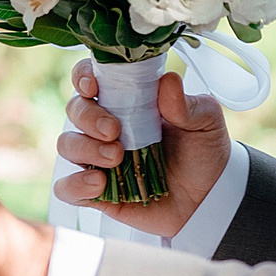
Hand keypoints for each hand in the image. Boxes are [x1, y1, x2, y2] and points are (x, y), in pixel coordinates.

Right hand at [53, 59, 233, 240]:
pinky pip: (66, 187)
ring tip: (117, 158)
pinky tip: (99, 184)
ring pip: (67, 145)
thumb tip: (168, 81)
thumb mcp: (206, 122)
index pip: (91, 78)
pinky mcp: (95, 191)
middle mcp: (104, 126)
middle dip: (88, 117)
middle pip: (75, 109)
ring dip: (86, 149)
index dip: (83, 76)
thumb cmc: (202, 152)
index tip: (94, 87)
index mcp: (126, 100)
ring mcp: (96, 158)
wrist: (210, 198)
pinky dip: (76, 185)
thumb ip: (187, 104)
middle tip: (114, 131)